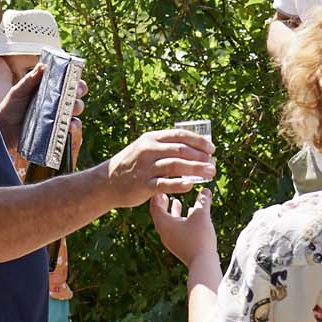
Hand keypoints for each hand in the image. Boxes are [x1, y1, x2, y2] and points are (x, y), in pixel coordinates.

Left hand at [0, 63, 84, 130]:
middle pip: (75, 96)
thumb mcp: (19, 91)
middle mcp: (57, 102)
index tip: (76, 80)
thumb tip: (42, 65)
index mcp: (50, 89)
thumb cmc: (11, 107)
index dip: (76, 80)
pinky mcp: (56, 131)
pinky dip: (73, 127)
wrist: (4, 129)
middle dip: (78, 94)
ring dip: (77, 110)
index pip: (69, 82)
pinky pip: (70, 129)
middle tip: (75, 94)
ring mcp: (57, 117)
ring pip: (75, 112)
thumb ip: (30, 80)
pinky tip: (69, 127)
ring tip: (71, 112)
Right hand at [98, 128, 214, 210]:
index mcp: (151, 138)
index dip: (199, 141)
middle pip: (181, 150)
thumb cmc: (131, 165)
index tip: (212, 149)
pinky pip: (165, 184)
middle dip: (201, 157)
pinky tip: (191, 185)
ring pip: (176, 166)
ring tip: (210, 173)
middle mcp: (148, 150)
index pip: (180, 135)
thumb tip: (194, 148)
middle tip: (214, 164)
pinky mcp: (143, 185)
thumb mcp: (144, 148)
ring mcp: (146, 168)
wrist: (107, 182)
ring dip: (196, 169)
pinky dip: (179, 184)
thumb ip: (165, 146)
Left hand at [149, 182, 218, 273]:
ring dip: (172, 211)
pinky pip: (175, 230)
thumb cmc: (199, 238)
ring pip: (168, 222)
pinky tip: (190, 217)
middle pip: (159, 214)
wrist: (202, 263)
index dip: (158, 194)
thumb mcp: (201, 216)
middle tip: (165, 190)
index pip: (155, 205)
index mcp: (164, 223)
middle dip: (163, 202)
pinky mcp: (178, 246)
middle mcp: (164, 232)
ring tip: (177, 201)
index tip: (161, 184)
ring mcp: (170, 241)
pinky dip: (179, 220)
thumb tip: (206, 189)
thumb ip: (203, 201)